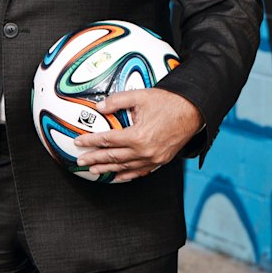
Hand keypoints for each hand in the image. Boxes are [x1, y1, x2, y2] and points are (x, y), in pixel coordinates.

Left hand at [73, 88, 203, 182]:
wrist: (193, 112)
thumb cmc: (167, 102)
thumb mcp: (140, 96)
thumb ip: (117, 101)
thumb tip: (99, 107)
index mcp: (137, 136)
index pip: (107, 140)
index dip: (90, 141)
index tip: (78, 142)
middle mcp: (144, 151)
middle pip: (112, 157)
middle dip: (94, 159)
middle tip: (80, 161)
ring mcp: (153, 159)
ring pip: (124, 167)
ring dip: (107, 168)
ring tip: (93, 170)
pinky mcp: (160, 161)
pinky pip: (140, 171)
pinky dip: (127, 174)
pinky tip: (117, 176)